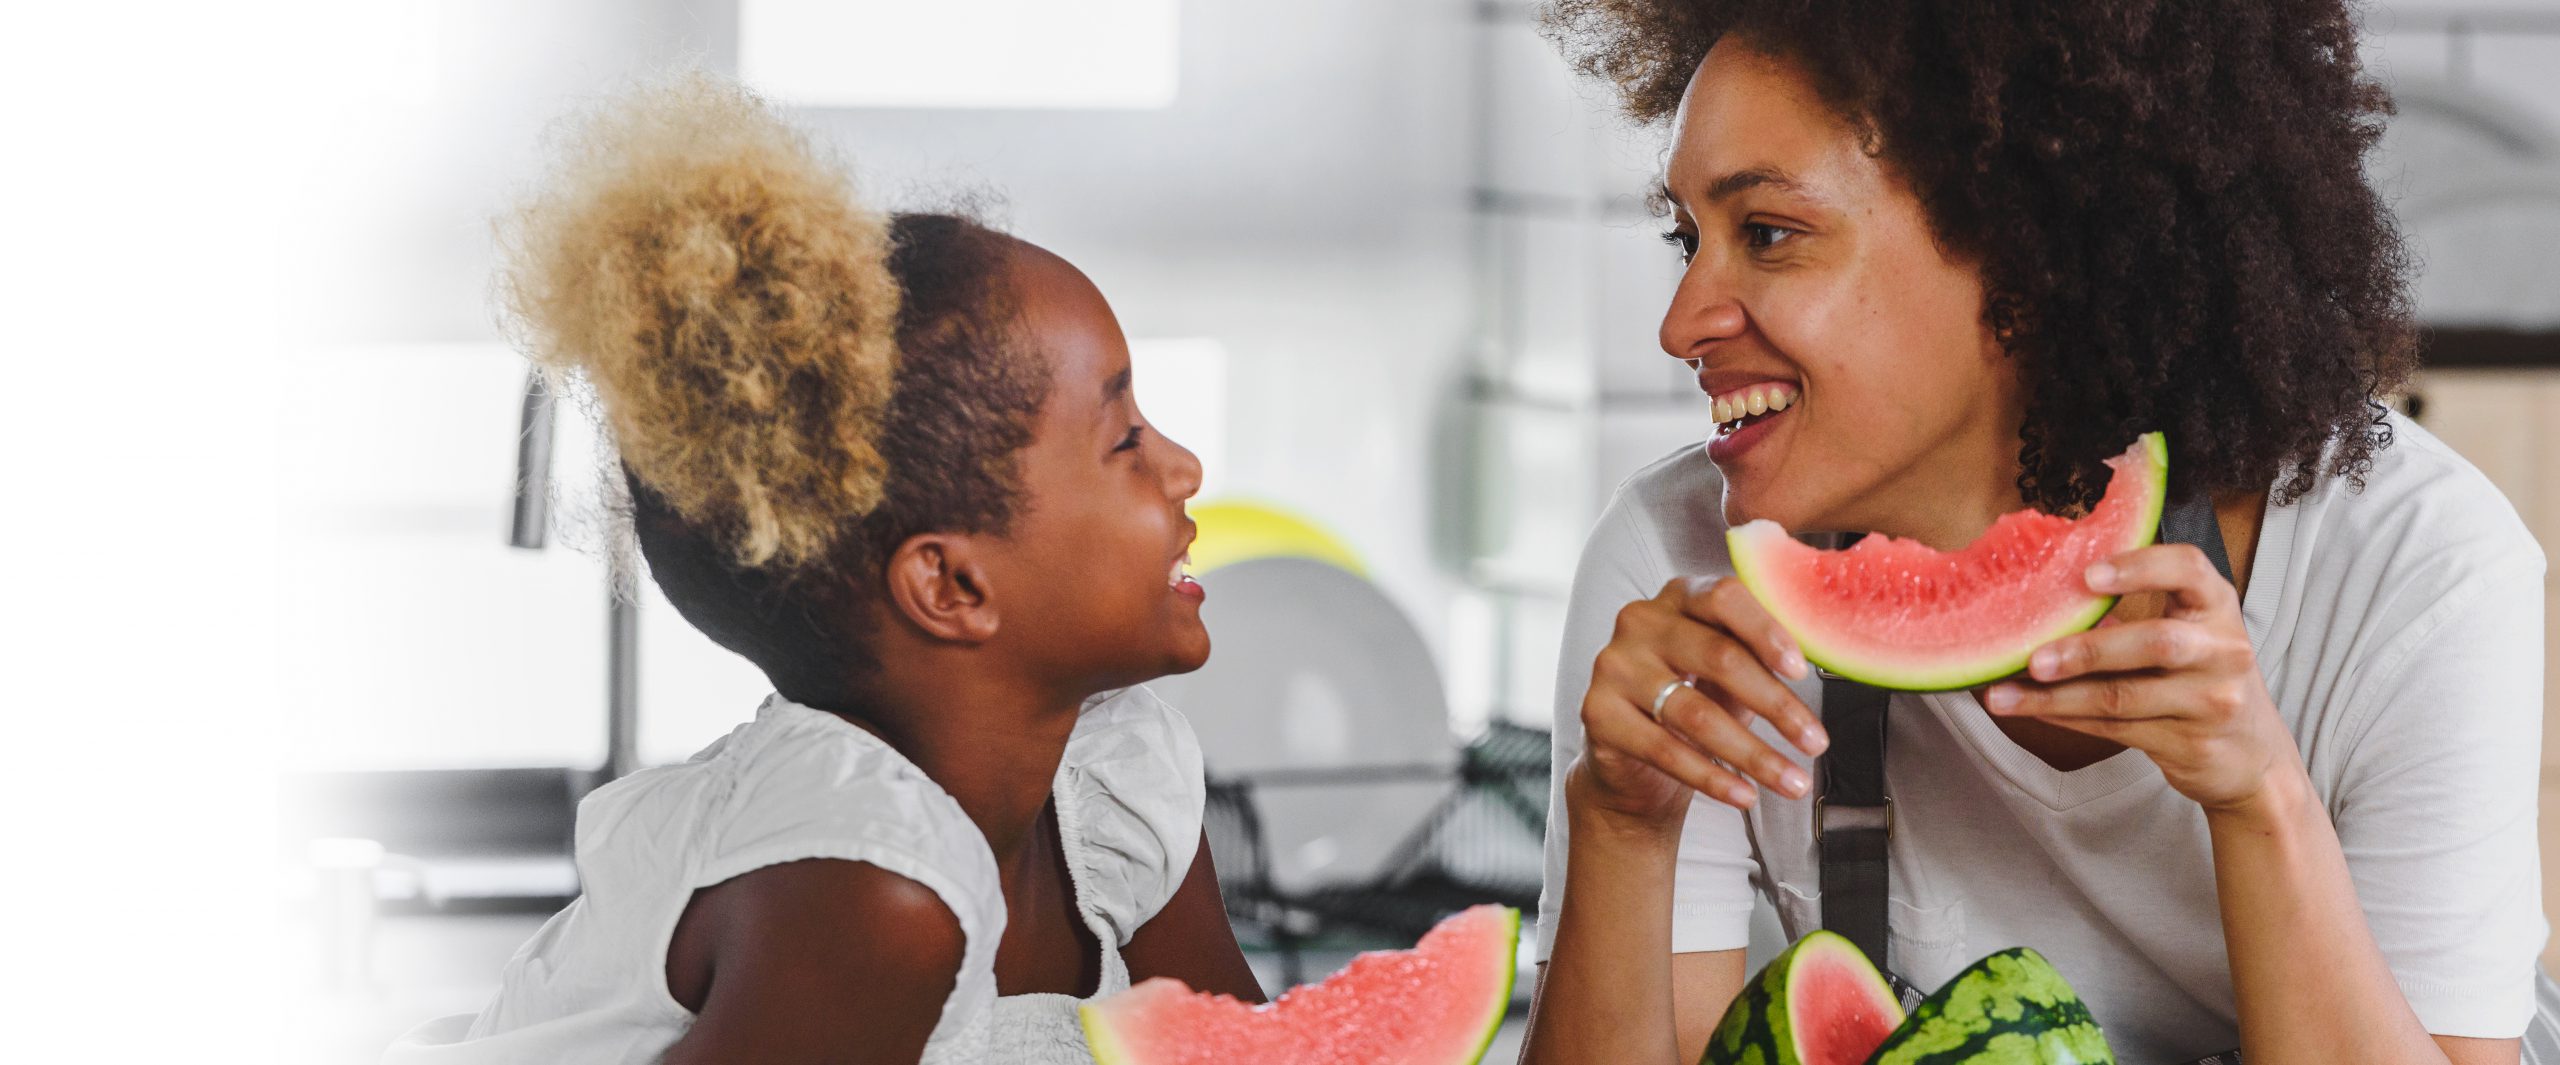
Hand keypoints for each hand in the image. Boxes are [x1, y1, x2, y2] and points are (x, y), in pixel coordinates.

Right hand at [1572, 577, 1830, 831]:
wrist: (1632, 766)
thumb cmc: (1693, 707)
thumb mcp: (1730, 676)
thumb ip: (1760, 658)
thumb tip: (1818, 658)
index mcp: (1678, 597)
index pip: (1724, 597)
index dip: (1766, 631)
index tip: (1802, 671)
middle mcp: (1640, 621)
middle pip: (1718, 656)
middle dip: (1776, 704)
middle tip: (1816, 742)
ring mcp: (1613, 665)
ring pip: (1696, 713)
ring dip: (1753, 755)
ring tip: (1793, 783)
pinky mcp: (1597, 713)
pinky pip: (1665, 750)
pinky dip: (1713, 778)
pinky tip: (1745, 796)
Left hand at [1984, 544, 2293, 812]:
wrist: (2253, 757)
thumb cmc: (2203, 681)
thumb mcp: (2189, 636)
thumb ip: (2134, 615)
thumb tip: (2046, 597)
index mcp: (2217, 607)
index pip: (2190, 570)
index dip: (2140, 567)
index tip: (2088, 574)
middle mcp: (2223, 651)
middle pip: (2155, 643)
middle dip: (2088, 651)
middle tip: (2032, 658)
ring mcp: (2212, 701)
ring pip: (2124, 697)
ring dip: (2057, 698)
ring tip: (2004, 695)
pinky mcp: (2191, 743)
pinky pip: (2117, 729)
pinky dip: (2068, 719)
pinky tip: (2034, 711)